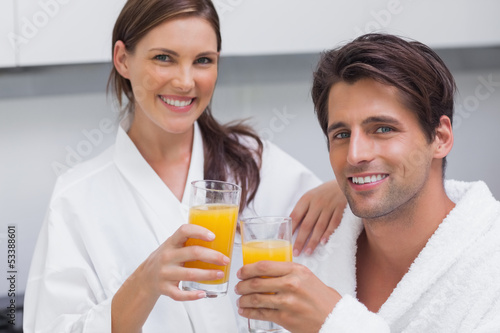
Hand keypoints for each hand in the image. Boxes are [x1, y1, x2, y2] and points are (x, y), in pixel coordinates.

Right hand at [112, 224, 229, 332]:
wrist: (145, 278)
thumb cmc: (166, 259)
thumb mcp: (173, 246)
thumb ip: (188, 241)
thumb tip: (220, 238)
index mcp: (171, 243)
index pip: (184, 231)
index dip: (199, 231)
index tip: (213, 236)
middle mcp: (167, 256)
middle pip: (193, 253)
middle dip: (213, 256)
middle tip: (225, 260)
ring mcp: (164, 273)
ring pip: (190, 274)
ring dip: (208, 274)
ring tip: (220, 274)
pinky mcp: (164, 289)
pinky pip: (179, 294)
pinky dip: (192, 295)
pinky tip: (203, 293)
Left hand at [235, 261, 340, 332]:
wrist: (334, 317)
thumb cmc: (322, 298)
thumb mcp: (307, 276)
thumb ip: (288, 272)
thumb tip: (266, 270)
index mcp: (296, 270)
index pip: (264, 266)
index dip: (248, 269)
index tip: (241, 271)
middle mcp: (291, 284)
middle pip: (256, 282)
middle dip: (242, 285)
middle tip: (238, 286)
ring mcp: (287, 302)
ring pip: (256, 299)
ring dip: (243, 300)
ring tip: (240, 300)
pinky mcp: (285, 318)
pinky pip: (261, 314)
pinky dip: (249, 313)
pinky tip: (246, 311)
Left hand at [290, 179, 346, 255]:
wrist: (342, 183)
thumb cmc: (322, 193)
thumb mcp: (309, 197)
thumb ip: (301, 210)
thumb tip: (288, 227)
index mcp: (306, 199)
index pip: (295, 216)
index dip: (289, 229)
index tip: (284, 241)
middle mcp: (316, 202)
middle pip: (306, 224)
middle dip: (300, 240)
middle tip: (296, 252)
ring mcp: (329, 206)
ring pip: (319, 226)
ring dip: (313, 241)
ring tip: (308, 252)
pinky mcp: (340, 209)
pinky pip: (334, 223)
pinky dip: (328, 233)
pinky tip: (323, 242)